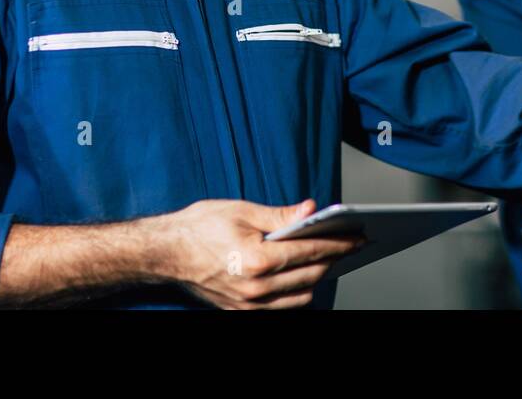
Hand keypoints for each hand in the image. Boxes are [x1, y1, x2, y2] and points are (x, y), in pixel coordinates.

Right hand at [150, 199, 362, 308]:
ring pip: (300, 298)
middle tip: (351, 245)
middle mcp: (256, 288)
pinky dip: (296, 294)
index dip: (338, 243)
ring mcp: (248, 304)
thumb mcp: (242, 211)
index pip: (311, 251)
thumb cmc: (199, 226)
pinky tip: (303, 276)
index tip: (357, 237)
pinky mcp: (240, 311)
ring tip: (329, 259)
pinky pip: (280, 308)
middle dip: (334, 259)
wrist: (164, 252)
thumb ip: (281, 215)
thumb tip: (312, 210)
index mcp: (258, 260)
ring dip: (317, 278)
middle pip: (311, 275)